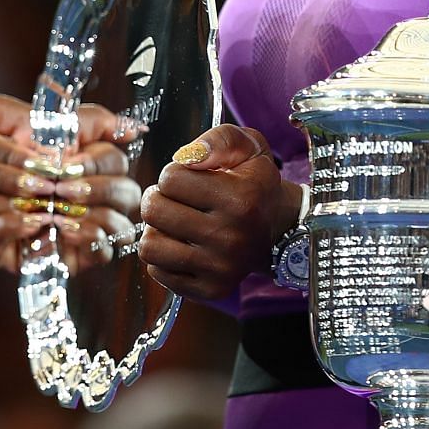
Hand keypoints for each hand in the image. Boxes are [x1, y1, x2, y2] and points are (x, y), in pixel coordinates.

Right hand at [0, 91, 144, 274]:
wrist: (108, 212)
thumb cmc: (88, 166)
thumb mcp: (78, 125)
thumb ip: (44, 107)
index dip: (5, 150)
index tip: (46, 157)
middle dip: (4, 177)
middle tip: (47, 183)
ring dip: (1, 204)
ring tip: (44, 205)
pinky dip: (10, 228)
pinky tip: (40, 225)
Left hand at [138, 124, 300, 301]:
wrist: (277, 226)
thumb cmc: (254, 182)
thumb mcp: (248, 147)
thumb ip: (219, 139)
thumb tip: (187, 156)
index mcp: (241, 199)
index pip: (170, 178)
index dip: (174, 173)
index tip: (190, 178)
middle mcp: (231, 237)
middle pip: (154, 211)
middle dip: (158, 197)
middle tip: (173, 198)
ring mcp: (221, 268)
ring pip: (150, 245)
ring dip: (156, 228)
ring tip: (172, 221)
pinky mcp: (211, 289)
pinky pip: (158, 272)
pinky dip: (163, 256)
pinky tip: (182, 244)